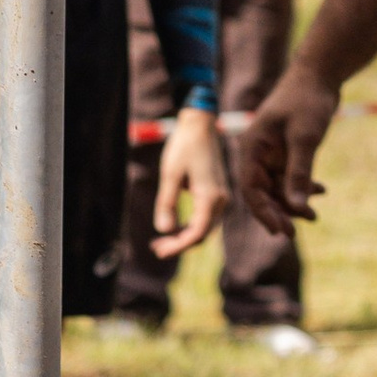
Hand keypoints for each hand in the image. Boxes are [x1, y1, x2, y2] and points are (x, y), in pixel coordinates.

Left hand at [149, 105, 227, 259]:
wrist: (200, 126)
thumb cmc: (184, 146)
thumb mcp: (170, 173)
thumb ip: (166, 202)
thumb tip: (163, 230)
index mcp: (210, 197)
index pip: (196, 234)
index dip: (178, 246)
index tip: (159, 250)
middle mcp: (220, 201)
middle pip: (202, 235)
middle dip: (179, 245)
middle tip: (155, 249)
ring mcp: (220, 198)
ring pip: (205, 228)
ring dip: (184, 237)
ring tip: (160, 242)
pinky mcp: (216, 194)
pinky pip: (205, 218)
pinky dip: (190, 227)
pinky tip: (174, 228)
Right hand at [241, 66, 340, 228]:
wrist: (319, 76)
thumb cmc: (306, 101)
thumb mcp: (304, 139)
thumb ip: (299, 173)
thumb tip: (296, 207)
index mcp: (252, 147)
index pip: (250, 187)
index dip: (263, 211)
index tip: (279, 230)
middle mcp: (258, 152)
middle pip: (262, 191)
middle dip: (278, 211)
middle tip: (294, 232)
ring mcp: (272, 151)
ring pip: (278, 186)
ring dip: (293, 202)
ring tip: (314, 216)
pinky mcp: (287, 149)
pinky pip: (290, 176)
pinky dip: (303, 186)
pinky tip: (321, 192)